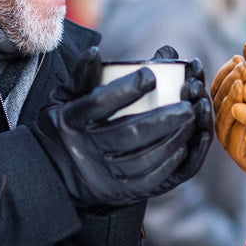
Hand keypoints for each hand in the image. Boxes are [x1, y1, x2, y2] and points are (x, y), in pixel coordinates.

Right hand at [34, 46, 203, 207]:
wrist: (53, 173)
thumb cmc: (65, 125)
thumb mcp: (64, 98)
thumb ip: (83, 76)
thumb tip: (96, 52)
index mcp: (71, 120)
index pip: (100, 103)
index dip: (126, 89)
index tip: (150, 75)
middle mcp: (86, 149)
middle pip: (129, 133)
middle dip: (164, 118)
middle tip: (187, 103)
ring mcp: (103, 175)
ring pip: (145, 159)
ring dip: (173, 139)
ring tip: (192, 119)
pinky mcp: (119, 193)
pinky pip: (150, 181)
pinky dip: (171, 163)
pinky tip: (184, 145)